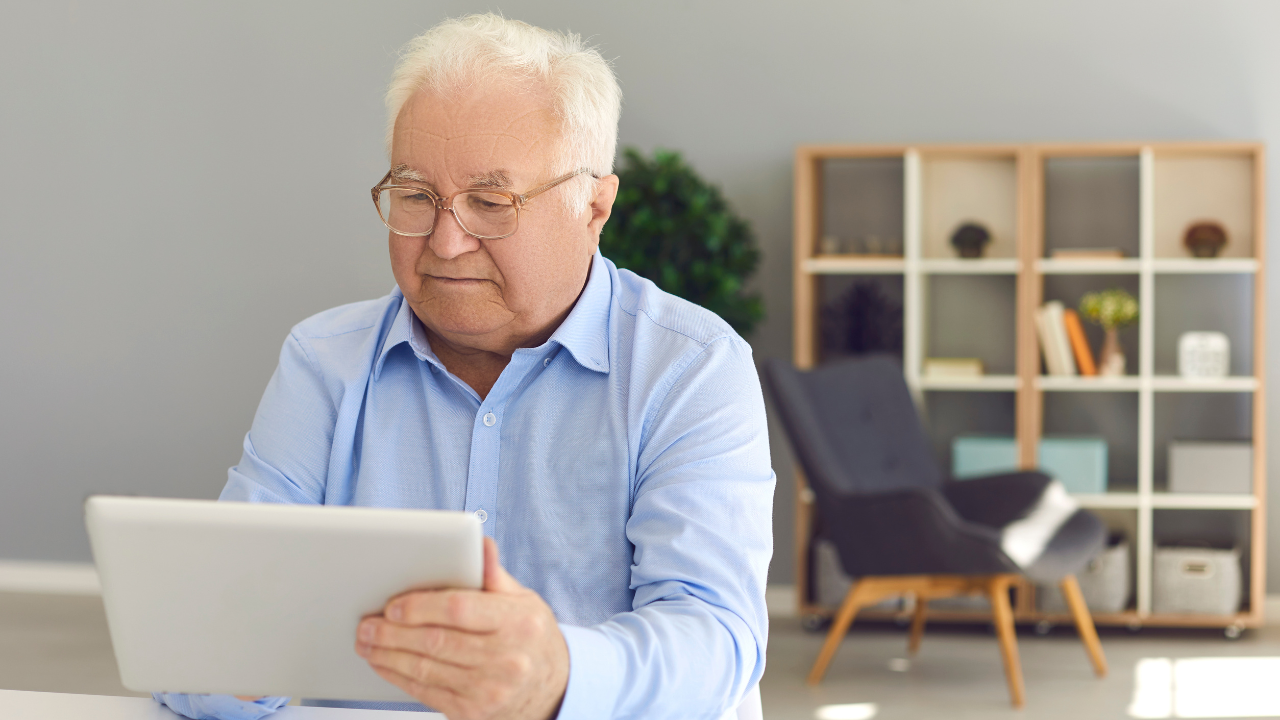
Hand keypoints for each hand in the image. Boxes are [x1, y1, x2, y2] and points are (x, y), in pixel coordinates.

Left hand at [356, 537, 568, 719]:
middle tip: (366, 624)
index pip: (459, 609)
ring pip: (425, 668)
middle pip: (435, 641)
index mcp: (518, 623)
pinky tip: (383, 663)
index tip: (393, 605)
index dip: (421, 607)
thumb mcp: (524, 601)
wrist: (552, 689)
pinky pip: (425, 691)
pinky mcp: (471, 712)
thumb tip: (482, 544)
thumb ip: (495, 576)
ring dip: (388, 654)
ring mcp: (488, 690)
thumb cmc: (531, 638)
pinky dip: (398, 676)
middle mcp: (506, 659)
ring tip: (366, 641)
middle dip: (393, 632)